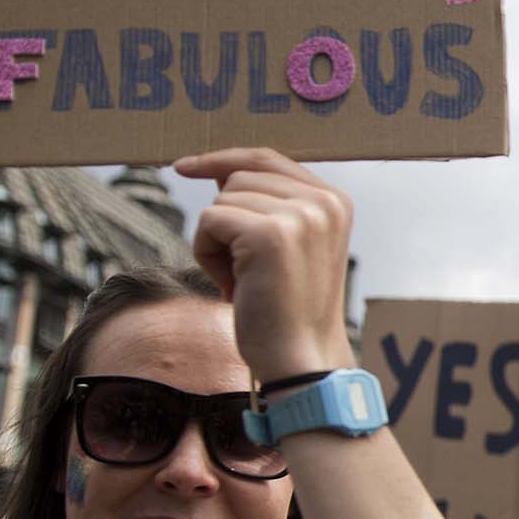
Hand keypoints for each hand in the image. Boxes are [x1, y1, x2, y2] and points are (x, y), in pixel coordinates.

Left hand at [174, 148, 358, 382]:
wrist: (300, 359)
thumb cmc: (287, 310)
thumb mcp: (291, 246)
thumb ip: (270, 205)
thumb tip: (218, 172)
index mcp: (334, 201)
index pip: (267, 158)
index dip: (223, 160)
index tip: (184, 167)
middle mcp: (323, 201)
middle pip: (239, 177)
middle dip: (225, 220)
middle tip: (243, 270)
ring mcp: (299, 216)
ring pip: (221, 199)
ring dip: (216, 241)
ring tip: (243, 280)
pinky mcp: (269, 234)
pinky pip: (209, 221)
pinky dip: (206, 254)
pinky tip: (232, 285)